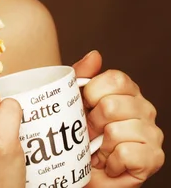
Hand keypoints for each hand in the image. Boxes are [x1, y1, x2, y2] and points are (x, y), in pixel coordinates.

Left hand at [73, 50, 164, 186]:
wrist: (82, 171)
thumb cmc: (79, 134)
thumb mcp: (73, 101)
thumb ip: (80, 76)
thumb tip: (95, 55)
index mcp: (127, 91)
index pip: (115, 79)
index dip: (93, 93)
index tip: (85, 106)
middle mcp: (144, 108)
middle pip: (112, 106)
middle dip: (93, 123)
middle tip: (90, 133)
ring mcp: (152, 133)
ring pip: (116, 130)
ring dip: (101, 145)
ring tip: (100, 148)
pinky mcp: (153, 158)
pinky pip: (127, 153)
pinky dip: (111, 161)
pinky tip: (110, 162)